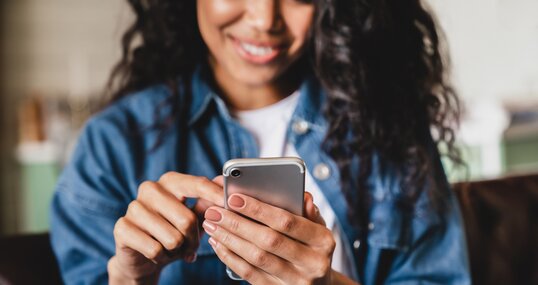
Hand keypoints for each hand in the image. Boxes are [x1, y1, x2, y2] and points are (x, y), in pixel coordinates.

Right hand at [108, 172, 223, 282]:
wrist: (142, 257)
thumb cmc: (172, 232)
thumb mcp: (194, 218)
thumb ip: (208, 203)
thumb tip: (224, 183)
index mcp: (170, 181)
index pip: (197, 184)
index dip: (216, 196)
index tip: (230, 204)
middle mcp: (150, 189)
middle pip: (187, 219)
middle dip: (193, 240)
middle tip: (191, 246)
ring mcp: (134, 207)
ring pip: (172, 238)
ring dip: (177, 250)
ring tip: (172, 249)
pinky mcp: (122, 227)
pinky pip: (155, 249)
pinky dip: (161, 257)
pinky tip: (157, 254)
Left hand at [202, 190, 335, 284]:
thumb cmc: (314, 248)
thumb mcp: (318, 229)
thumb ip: (309, 212)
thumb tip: (303, 196)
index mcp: (323, 241)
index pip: (287, 221)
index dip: (259, 210)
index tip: (234, 198)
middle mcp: (313, 263)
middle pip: (268, 240)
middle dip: (237, 223)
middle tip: (215, 211)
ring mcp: (296, 281)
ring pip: (256, 258)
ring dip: (230, 240)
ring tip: (212, 225)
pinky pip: (250, 274)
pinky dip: (230, 258)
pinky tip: (218, 244)